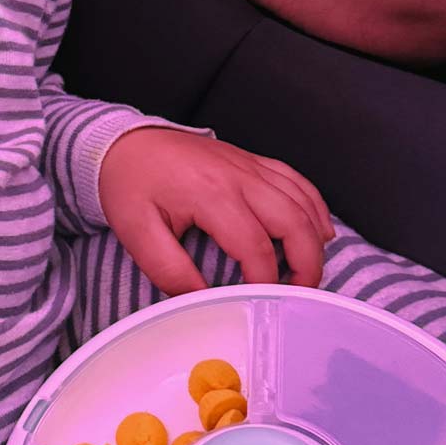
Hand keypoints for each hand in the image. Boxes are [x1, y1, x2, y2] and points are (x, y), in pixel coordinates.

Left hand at [97, 128, 333, 294]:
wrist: (126, 141)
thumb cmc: (130, 183)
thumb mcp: (136, 232)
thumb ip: (169, 270)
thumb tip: (201, 299)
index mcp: (211, 194)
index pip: (255, 247)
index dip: (264, 282)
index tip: (259, 303)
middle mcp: (240, 176)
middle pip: (295, 223)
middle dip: (307, 265)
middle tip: (300, 295)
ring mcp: (250, 166)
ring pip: (303, 202)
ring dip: (314, 240)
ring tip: (308, 273)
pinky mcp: (253, 161)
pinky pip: (297, 182)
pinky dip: (315, 207)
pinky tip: (319, 231)